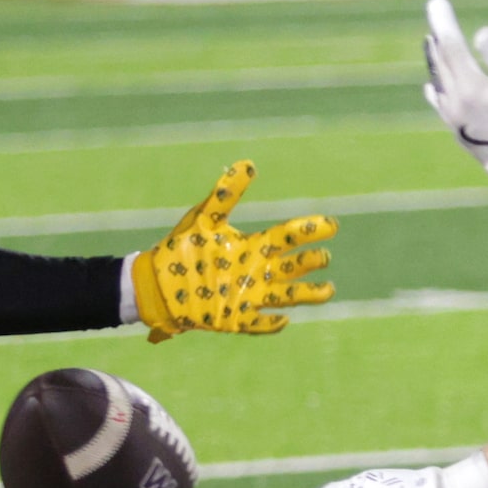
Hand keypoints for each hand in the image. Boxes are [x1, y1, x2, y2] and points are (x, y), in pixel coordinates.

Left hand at [130, 159, 334, 338]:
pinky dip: (272, 323)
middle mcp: (258, 272)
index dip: (309, 230)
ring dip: (308, 293)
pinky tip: (284, 320)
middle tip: (323, 257)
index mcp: (254, 247)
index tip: (331, 225)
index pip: (288, 237)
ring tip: (328, 289)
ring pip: (288, 297)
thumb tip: (248, 164)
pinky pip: (260, 323)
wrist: (157, 284)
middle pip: (294, 268)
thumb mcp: (204, 217)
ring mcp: (250, 296)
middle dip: (311, 262)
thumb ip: (226, 194)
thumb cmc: (182, 248)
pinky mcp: (237, 319)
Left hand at [422, 0, 487, 208]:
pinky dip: (437, 87)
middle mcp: (455, 104)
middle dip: (438, 37)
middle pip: (441, 63)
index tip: (436, 2)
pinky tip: (434, 86)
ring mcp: (454, 120)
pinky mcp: (458, 133)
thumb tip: (481, 32)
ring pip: (439, 82)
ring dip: (435, 61)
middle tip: (436, 14)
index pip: (451, 47)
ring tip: (432, 43)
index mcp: (470, 88)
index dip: (443, 22)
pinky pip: (440, 103)